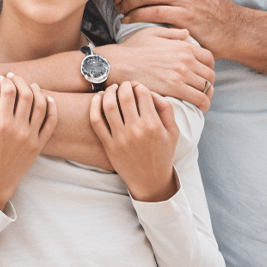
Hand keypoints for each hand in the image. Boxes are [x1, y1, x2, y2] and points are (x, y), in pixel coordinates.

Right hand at [0, 74, 56, 209]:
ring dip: (37, 91)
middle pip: (27, 95)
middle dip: (21, 82)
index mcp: (1, 125)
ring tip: (30, 85)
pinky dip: (52, 108)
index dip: (6, 82)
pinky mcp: (39, 145)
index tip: (2, 79)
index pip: (9, 94)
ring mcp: (31, 137)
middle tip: (15, 78)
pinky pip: (51, 123)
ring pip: (41, 106)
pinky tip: (48, 99)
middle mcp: (19, 130)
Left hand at [89, 82, 177, 201]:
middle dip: (124, 85)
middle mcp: (136, 130)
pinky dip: (94, 106)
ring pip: (108, 105)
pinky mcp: (108, 145)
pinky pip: (96, 121)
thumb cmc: (162, 154)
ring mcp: (120, 138)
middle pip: (125, 96)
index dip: (139, 86)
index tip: (137, 86)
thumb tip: (151, 92)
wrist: (150, 181)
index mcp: (153, 125)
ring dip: (108, 92)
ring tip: (112, 89)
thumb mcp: (173, 132)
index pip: (142, 93)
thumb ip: (166, 109)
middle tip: (124, 85)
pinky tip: (98, 98)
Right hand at [97, 27, 214, 110]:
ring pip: (206, 88)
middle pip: (210, 75)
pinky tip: (198, 108)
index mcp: (183, 46)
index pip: (209, 59)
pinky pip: (199, 99)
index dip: (208, 68)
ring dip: (206, 95)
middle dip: (208, 84)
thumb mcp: (152, 33)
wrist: (119, 63)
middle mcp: (186, 59)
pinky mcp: (175, 88)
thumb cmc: (132, 48)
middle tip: (201, 91)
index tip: (202, 75)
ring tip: (200, 101)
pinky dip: (203, 105)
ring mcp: (181, 73)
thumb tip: (186, 33)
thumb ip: (172, 33)